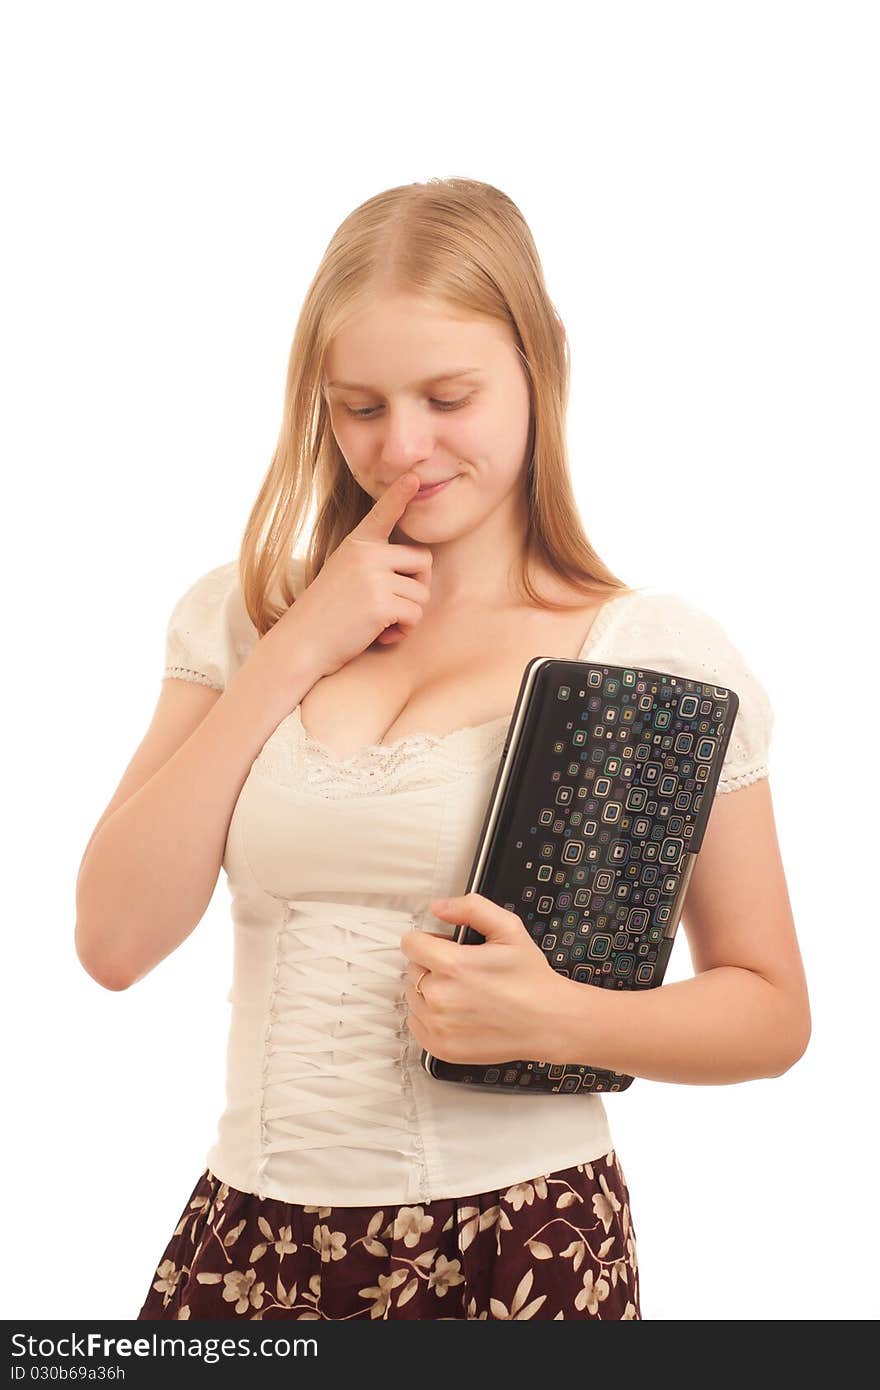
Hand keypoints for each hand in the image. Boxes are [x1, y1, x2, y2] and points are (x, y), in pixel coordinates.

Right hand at [266, 471, 432, 678]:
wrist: (300, 644)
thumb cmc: (324, 615)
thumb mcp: (343, 575)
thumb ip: (372, 564)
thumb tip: (416, 566)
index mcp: (357, 544)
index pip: (383, 513)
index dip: (400, 494)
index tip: (414, 476)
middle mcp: (367, 554)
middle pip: (423, 561)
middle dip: (417, 586)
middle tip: (395, 605)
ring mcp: (374, 576)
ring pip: (422, 593)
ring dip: (408, 615)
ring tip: (379, 623)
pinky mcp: (381, 602)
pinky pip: (415, 615)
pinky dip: (403, 631)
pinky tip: (381, 635)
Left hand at [399, 892, 564, 1065]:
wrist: (549, 1022)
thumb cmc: (530, 977)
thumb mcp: (509, 929)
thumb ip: (471, 908)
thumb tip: (439, 907)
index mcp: (452, 965)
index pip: (411, 943)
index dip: (429, 941)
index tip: (447, 947)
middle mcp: (439, 997)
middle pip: (413, 968)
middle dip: (432, 965)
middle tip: (464, 972)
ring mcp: (438, 1026)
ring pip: (413, 996)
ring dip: (430, 991)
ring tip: (463, 993)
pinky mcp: (440, 1048)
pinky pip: (416, 1022)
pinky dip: (430, 1016)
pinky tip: (458, 1013)